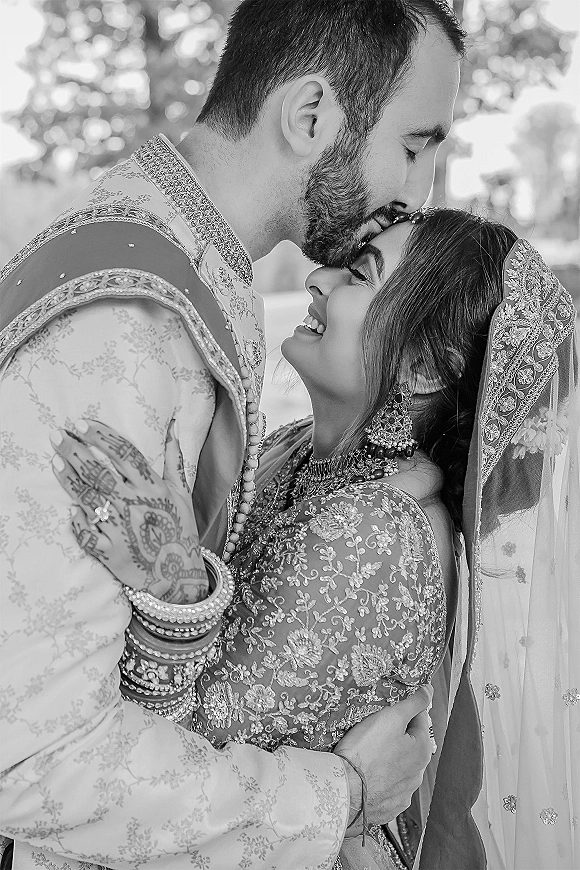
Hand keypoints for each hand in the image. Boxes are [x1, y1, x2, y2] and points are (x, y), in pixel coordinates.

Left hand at [50, 419, 207, 602]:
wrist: (178, 578)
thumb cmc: (179, 531)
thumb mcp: (182, 494)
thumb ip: (174, 459)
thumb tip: (172, 426)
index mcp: (154, 489)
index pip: (125, 454)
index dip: (102, 436)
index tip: (82, 423)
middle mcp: (136, 506)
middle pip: (100, 471)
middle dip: (75, 450)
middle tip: (57, 435)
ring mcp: (121, 529)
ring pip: (88, 498)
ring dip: (70, 478)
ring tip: (55, 461)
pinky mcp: (111, 552)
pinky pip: (87, 533)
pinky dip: (78, 520)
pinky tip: (70, 507)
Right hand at [334, 685, 433, 835]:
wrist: (343, 790)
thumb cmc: (365, 753)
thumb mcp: (390, 718)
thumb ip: (412, 703)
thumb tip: (428, 691)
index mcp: (422, 751)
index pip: (419, 719)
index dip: (402, 710)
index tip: (387, 710)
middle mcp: (417, 775)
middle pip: (409, 743)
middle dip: (395, 735)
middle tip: (373, 731)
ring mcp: (403, 793)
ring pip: (398, 766)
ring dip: (388, 758)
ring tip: (367, 753)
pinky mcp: (388, 806)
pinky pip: (386, 786)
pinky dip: (379, 778)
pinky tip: (366, 773)